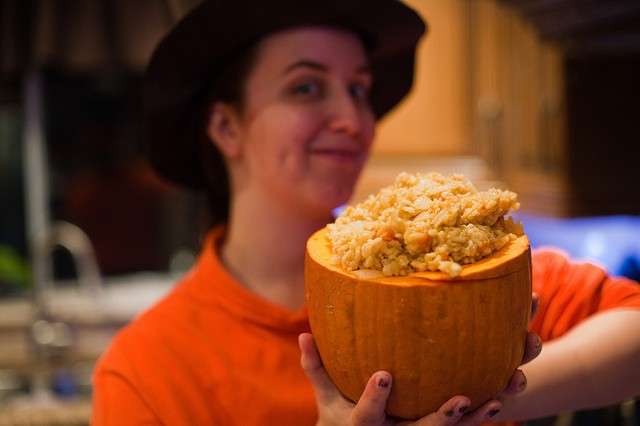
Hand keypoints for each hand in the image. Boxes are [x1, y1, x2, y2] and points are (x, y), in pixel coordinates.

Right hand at [299, 333, 534, 425]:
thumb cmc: (341, 417)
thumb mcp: (326, 398)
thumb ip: (316, 368)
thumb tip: (303, 334)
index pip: (367, 416)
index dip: (375, 398)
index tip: (384, 375)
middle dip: (440, 419)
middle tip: (461, 399)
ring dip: (474, 421)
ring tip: (495, 400)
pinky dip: (480, 419)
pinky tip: (501, 396)